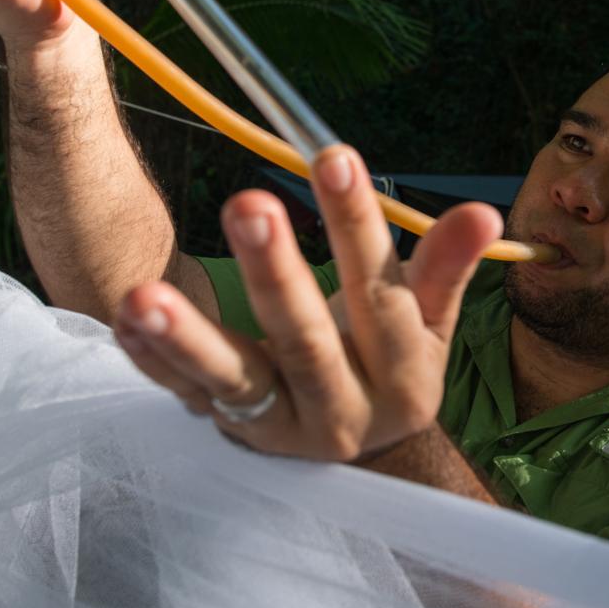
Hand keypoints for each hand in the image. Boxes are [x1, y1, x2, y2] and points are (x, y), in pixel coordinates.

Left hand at [113, 145, 502, 460]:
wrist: (357, 451)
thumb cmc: (391, 363)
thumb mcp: (428, 323)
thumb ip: (445, 266)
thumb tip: (485, 211)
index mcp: (404, 377)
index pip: (381, 294)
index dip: (358, 225)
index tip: (333, 156)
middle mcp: (343, 412)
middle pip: (305, 340)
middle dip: (275, 273)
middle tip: (246, 204)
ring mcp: (280, 429)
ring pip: (234, 380)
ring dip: (188, 337)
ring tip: (145, 296)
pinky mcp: (229, 433)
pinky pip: (184, 394)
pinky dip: (151, 358)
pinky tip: (122, 318)